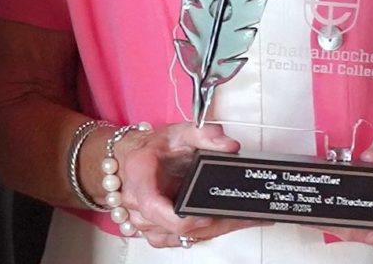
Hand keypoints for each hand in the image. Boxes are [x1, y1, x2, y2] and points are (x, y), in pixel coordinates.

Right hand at [108, 121, 269, 247]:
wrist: (133, 158)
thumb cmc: (152, 148)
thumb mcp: (178, 133)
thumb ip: (205, 135)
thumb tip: (228, 146)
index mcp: (139, 176)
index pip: (153, 206)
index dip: (180, 217)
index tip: (205, 215)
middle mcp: (137, 202)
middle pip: (170, 227)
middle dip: (208, 224)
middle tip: (239, 216)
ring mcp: (143, 220)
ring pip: (176, 237)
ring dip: (206, 230)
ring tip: (235, 217)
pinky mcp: (153, 231)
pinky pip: (176, 240)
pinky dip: (198, 234)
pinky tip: (217, 223)